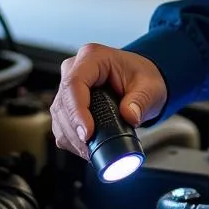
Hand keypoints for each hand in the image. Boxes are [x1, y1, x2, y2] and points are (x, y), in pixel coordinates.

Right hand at [50, 43, 166, 159]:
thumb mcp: (150, 87)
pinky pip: (61, 126)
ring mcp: (67, 87)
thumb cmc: (142, 77)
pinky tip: (87, 148)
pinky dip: (72, 141)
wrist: (140, 80)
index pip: (74, 83)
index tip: (87, 133)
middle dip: (75, 131)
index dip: (77, 111)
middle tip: (92, 148)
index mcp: (93, 57)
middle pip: (63, 103)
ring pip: (58, 117)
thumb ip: (141, 100)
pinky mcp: (66, 105)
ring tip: (92, 151)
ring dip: (72, 139)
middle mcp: (75, 69)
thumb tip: (130, 116)